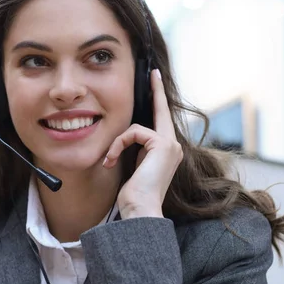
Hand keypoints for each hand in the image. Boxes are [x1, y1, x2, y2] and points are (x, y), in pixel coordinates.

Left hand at [102, 69, 182, 218]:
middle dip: (156, 91)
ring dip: (117, 144)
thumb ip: (134, 150)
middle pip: (162, 111)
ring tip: (110, 161)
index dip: (158, 101)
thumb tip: (123, 137)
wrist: (140, 210)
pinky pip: (133, 133)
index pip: (161, 121)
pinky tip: (111, 161)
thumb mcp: (132, 168)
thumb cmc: (133, 196)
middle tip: (153, 73)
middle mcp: (173, 146)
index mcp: (166, 152)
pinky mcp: (162, 145)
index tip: (156, 81)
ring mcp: (170, 145)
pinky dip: (118, 145)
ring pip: (136, 127)